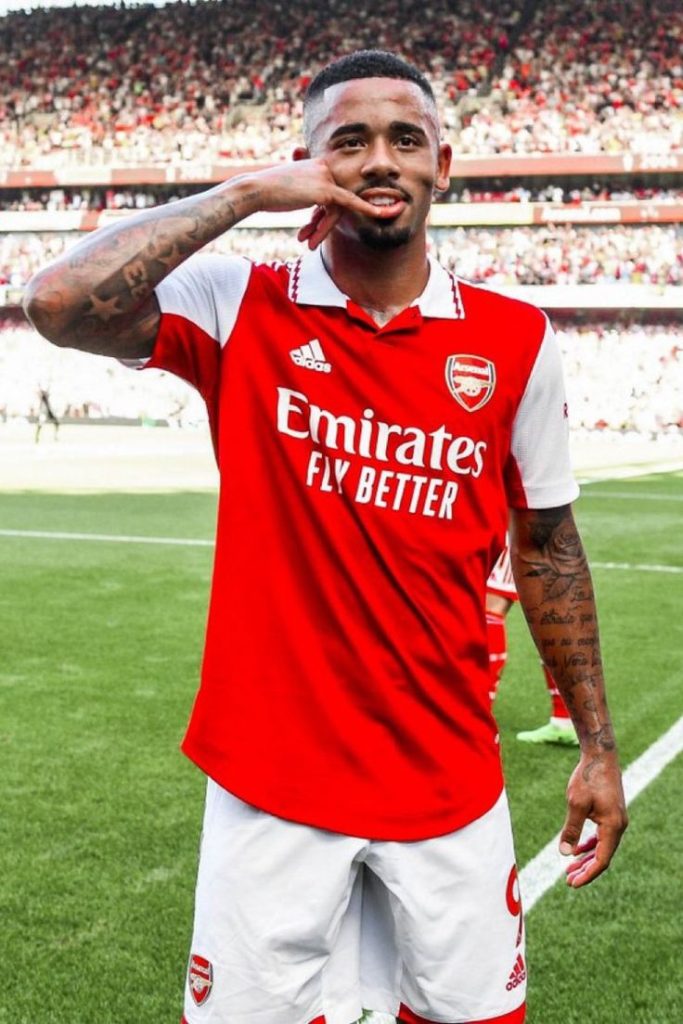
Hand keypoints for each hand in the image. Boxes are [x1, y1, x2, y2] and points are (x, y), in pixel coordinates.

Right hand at [234, 159, 397, 247]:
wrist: (256, 190)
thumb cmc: (268, 194)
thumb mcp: (290, 192)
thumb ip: (305, 195)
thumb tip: (313, 210)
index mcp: (317, 165)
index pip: (333, 189)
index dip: (331, 209)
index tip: (361, 207)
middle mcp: (324, 167)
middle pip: (337, 200)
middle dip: (325, 223)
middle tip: (335, 233)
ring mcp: (326, 177)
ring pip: (338, 208)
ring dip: (322, 230)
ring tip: (309, 245)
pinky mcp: (326, 190)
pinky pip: (349, 203)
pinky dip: (368, 210)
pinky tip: (383, 215)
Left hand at [559, 752, 627, 887]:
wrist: (600, 757)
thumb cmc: (588, 778)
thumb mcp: (576, 804)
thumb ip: (571, 829)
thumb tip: (565, 853)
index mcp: (613, 827)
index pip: (601, 860)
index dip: (587, 874)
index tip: (572, 883)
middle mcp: (618, 826)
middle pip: (603, 856)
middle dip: (585, 870)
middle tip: (568, 881)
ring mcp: (616, 820)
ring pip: (602, 847)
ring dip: (587, 859)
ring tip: (570, 869)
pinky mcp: (611, 813)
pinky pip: (602, 837)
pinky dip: (590, 845)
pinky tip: (577, 850)